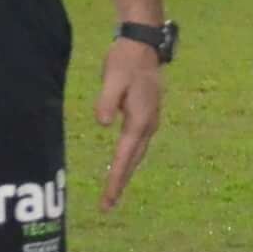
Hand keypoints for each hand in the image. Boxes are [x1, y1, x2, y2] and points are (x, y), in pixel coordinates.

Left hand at [96, 36, 164, 209]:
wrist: (143, 45)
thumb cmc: (125, 61)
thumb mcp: (112, 78)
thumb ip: (106, 101)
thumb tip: (102, 123)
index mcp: (140, 120)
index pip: (125, 157)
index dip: (116, 179)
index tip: (109, 199)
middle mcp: (148, 125)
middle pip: (133, 161)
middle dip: (121, 183)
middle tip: (108, 206)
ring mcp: (150, 121)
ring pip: (136, 154)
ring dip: (126, 172)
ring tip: (114, 191)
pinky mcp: (146, 116)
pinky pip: (137, 145)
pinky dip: (129, 159)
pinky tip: (122, 164)